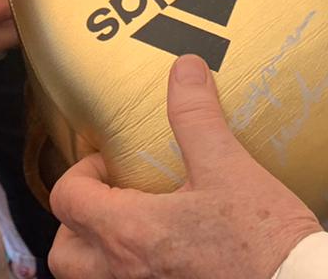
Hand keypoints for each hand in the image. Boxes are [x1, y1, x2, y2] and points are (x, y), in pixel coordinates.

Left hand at [48, 55, 320, 278]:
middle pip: (65, 254)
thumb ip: (196, 116)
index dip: (81, 172)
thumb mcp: (227, 166)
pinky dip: (130, 274)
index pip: (68, 199)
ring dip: (97, 256)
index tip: (110, 162)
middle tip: (110, 199)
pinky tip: (166, 256)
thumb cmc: (262, 239)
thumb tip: (184, 69)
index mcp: (129, 232)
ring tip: (131, 231)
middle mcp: (124, 274)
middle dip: (76, 224)